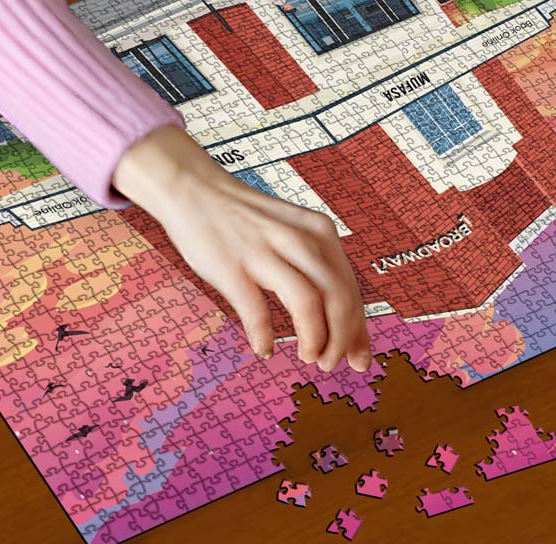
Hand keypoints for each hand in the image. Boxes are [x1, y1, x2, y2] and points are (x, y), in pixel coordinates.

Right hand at [112, 125, 371, 373]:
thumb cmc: (248, 221)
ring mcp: (264, 251)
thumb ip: (319, 270)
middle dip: (341, 340)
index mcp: (319, 231)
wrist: (196, 190)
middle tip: (329, 364)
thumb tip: (345, 323)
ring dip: (314, 339)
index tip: (359, 361)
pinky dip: (264, 337)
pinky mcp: (232, 266)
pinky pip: (256, 312)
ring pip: (307, 303)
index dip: (358, 330)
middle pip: (338, 298)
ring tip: (307, 357)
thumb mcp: (294, 233)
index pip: (350, 289)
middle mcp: (298, 239)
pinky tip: (263, 349)